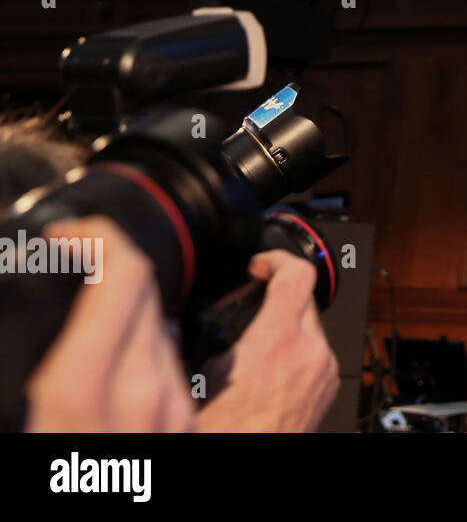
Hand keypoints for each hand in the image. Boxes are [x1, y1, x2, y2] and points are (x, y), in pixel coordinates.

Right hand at [25, 217, 196, 431]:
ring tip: (88, 317)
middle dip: (110, 265)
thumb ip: (27, 357)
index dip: (96, 235)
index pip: (121, 273)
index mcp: (82, 389)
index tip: (68, 234)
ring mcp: (171, 413)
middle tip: (75, 264)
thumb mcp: (12, 416)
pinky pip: (174, 369)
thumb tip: (31, 314)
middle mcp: (140, 394)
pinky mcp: (187, 429)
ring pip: (163, 328)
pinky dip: (147, 353)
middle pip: (148, 290)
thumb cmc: (35, 514)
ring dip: (131, 311)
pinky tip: (116, 365)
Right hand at [195, 250, 338, 432]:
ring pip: (311, 327)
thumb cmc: (225, 432)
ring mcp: (325, 371)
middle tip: (250, 304)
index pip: (297, 273)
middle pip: (304, 298)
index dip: (276, 258)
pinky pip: (316, 353)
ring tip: (254, 344)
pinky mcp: (329, 388)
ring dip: (287, 325)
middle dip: (277, 296)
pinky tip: (267, 369)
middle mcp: (311, 352)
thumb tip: (181, 314)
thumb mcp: (201, 374)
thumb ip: (207, 332)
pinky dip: (296, 351)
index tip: (260, 264)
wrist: (247, 467)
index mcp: (279, 340)